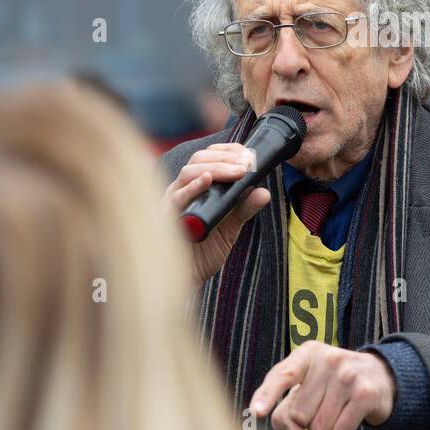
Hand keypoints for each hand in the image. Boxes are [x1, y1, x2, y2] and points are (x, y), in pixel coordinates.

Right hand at [161, 142, 271, 284]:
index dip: (229, 151)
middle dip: (226, 158)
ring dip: (216, 168)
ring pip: (189, 172)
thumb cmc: (204, 250)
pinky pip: (176, 198)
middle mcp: (182, 188)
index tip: (250, 155)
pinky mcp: (165, 217)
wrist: (187, 278)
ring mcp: (172, 201)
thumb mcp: (230, 226)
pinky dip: (192, 187)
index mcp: (196, 186)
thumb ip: (244, 208)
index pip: (210, 157)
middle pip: (199, 159)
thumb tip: (264, 192)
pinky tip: (207, 181)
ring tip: (237, 172)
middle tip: (247, 164)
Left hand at [249, 342, 396, 429]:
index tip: (257, 413)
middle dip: (308, 422)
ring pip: (319, 428)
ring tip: (335, 414)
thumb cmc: (332, 383)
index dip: (267, 395)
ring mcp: (348, 375)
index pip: (282, 376)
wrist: (378, 376)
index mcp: (308, 353)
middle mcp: (328, 359)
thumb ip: (286, 407)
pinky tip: (346, 420)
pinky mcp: (365, 393)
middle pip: (299, 414)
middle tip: (322, 408)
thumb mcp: (307, 385)